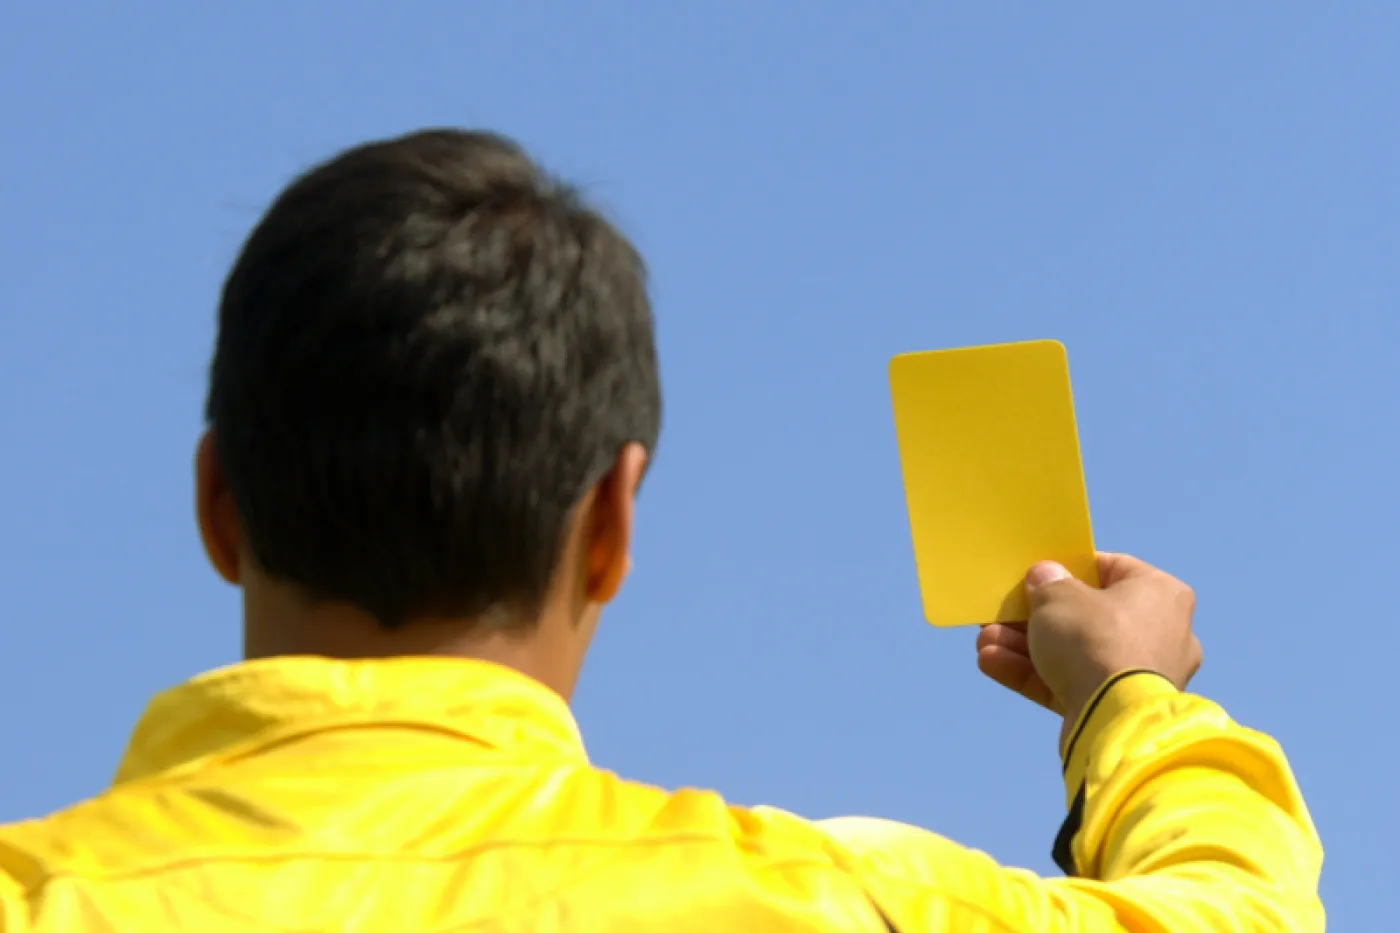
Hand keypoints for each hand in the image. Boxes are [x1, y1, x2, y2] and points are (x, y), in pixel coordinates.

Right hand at [976, 552, 1202, 744]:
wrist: (1114, 719)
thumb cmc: (1094, 638)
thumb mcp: (1058, 597)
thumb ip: (1047, 582)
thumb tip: (1045, 577)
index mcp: (1160, 593)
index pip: (1111, 569)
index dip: (1069, 569)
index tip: (1038, 575)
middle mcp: (1160, 632)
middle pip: (1086, 616)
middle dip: (1036, 617)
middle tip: (1001, 614)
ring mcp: (1140, 675)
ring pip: (1074, 653)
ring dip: (1025, 646)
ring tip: (984, 642)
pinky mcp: (1118, 708)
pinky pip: (1072, 682)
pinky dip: (1035, 674)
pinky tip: (991, 663)